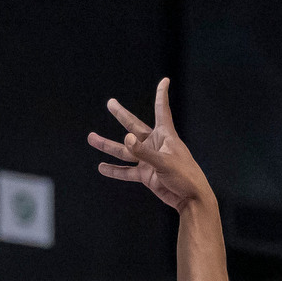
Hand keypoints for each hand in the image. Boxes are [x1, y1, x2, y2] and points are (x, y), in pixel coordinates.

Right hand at [88, 78, 212, 210]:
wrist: (190, 199)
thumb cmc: (185, 176)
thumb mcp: (165, 163)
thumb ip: (143, 152)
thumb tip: (125, 139)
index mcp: (166, 136)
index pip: (162, 110)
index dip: (162, 95)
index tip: (165, 80)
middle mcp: (155, 145)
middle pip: (135, 126)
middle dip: (121, 115)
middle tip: (110, 103)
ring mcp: (149, 160)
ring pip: (125, 150)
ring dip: (108, 145)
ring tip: (91, 138)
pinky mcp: (146, 175)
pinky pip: (126, 171)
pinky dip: (114, 170)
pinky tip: (101, 167)